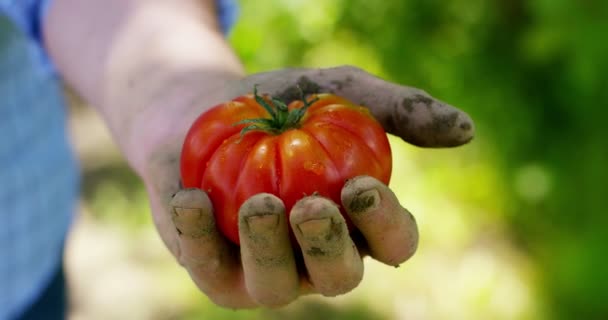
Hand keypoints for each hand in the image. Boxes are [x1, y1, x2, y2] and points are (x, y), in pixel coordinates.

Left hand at [139, 66, 473, 307]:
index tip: (361, 186)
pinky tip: (190, 199)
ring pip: (276, 286)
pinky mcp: (216, 271)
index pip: (392, 242)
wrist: (200, 111)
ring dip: (270, 250)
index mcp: (358, 225)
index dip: (385, 224)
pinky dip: (199, 238)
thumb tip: (466, 131)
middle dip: (328, 247)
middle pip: (339, 276)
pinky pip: (211, 272)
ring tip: (260, 204)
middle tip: (311, 207)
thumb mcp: (338, 91)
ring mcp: (266, 270)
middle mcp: (317, 257)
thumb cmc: (280, 105)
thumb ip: (399, 110)